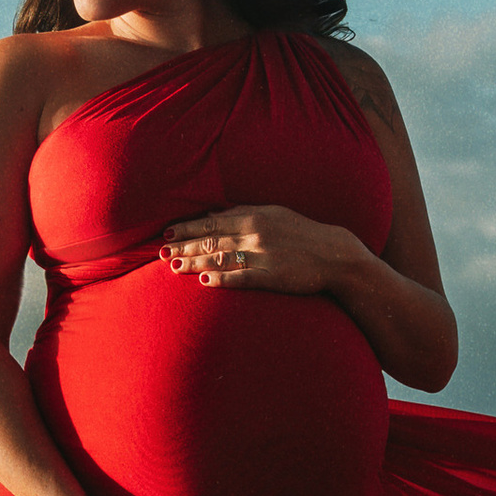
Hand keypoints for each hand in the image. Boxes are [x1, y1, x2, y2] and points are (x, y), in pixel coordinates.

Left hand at [160, 203, 355, 294]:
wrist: (335, 253)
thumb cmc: (301, 233)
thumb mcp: (273, 213)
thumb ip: (243, 213)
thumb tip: (214, 215)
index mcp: (254, 216)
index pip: (211, 222)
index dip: (187, 228)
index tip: (167, 234)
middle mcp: (255, 234)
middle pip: (211, 240)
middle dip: (183, 247)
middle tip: (160, 254)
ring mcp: (264, 255)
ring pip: (222, 258)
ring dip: (195, 263)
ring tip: (173, 268)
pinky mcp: (274, 276)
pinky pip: (244, 278)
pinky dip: (224, 279)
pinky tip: (206, 281)